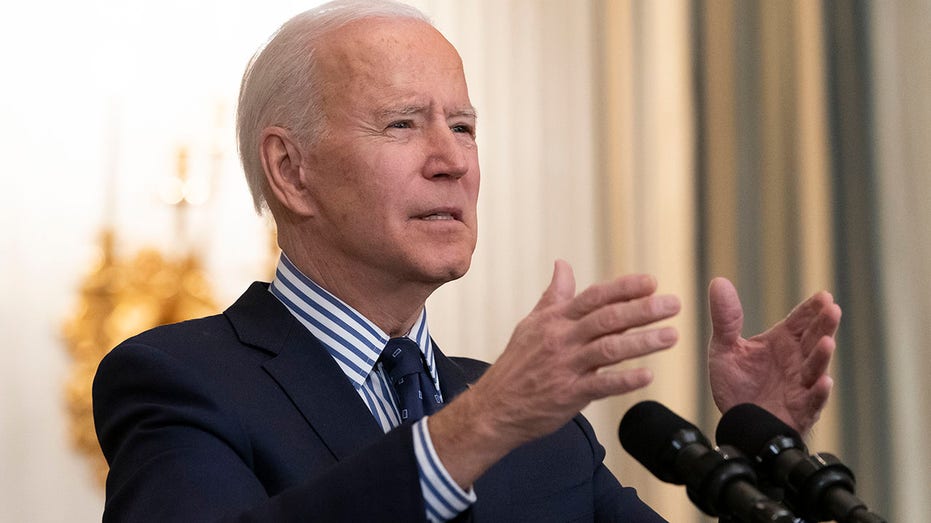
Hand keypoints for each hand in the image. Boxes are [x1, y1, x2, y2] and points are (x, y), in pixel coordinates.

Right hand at [430, 260, 679, 486]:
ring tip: (671, 336)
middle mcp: (561, 339)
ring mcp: (566, 367)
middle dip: (643, 310)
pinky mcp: (569, 394)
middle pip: (607, 318)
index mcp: (554, 320)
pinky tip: (647, 375)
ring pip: (609, 349)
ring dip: (642, 341)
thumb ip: (553, 296)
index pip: (594, 297)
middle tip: (673, 304)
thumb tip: (563, 265)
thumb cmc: (516, 365)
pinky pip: (601, 385)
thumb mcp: (531, 325)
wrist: (494, 408)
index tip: (651, 283)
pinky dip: (625, 380)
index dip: (624, 288)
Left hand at [707, 277, 840, 434]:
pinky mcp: (799, 410)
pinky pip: (812, 401)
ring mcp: (800, 386)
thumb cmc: (736, 385)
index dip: (812, 309)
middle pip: (814, 339)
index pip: (801, 321)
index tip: (824, 296)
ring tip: (827, 342)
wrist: (735, 422)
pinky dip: (818, 392)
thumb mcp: (724, 348)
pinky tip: (824, 382)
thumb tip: (719, 282)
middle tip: (832, 310)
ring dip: (823, 356)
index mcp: (782, 343)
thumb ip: (725, 318)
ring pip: (815, 368)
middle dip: (824, 325)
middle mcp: (796, 362)